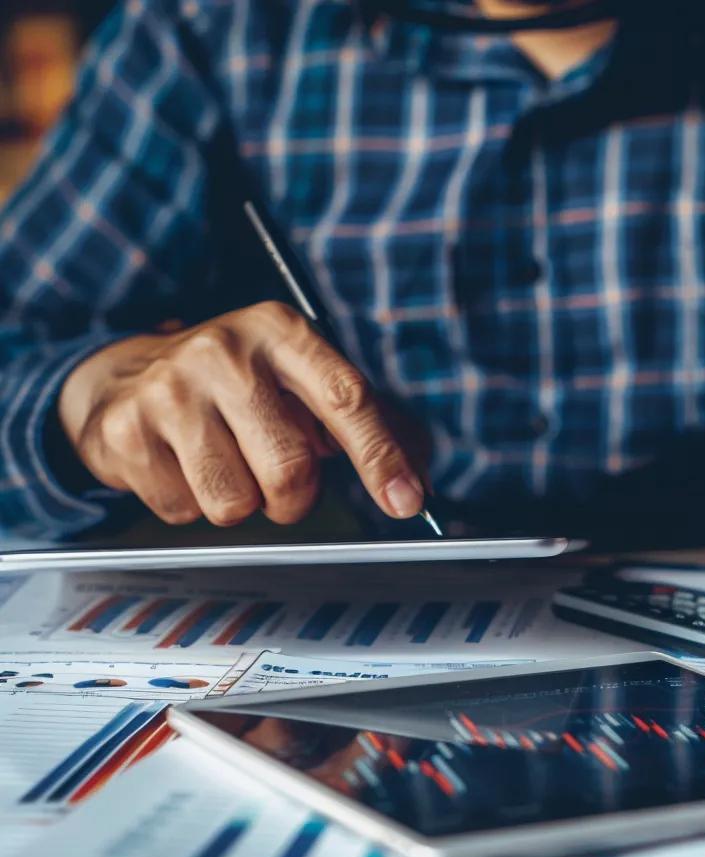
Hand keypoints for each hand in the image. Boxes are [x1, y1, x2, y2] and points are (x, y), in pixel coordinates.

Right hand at [58, 301, 427, 526]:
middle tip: (279, 479)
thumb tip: (414, 482)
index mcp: (281, 332)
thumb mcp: (297, 379)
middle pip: (289, 470)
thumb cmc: (236, 386)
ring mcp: (170, 390)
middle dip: (294, 497)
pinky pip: (183, 511)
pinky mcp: (125, 431)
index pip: (346, 399)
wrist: (125, 375)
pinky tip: (182, 464)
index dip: (380, 456)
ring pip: (234, 503)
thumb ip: (361, 423)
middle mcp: (224, 352)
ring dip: (240, 503)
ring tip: (225, 463)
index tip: (405, 500)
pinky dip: (191, 504)